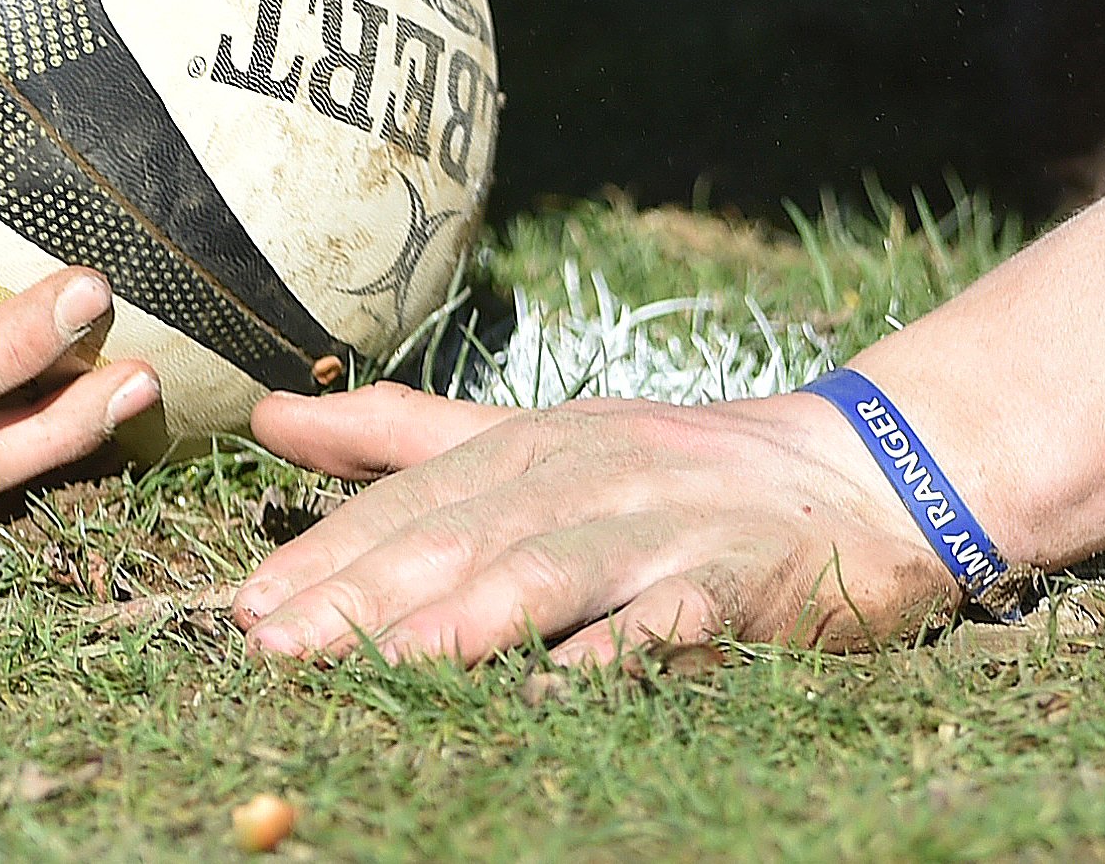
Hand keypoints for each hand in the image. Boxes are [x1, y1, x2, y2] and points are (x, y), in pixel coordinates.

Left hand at [233, 383, 960, 663]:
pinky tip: (558, 685)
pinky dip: (613, 651)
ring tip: (386, 660)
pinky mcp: (738, 580)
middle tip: (274, 647)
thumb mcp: (537, 435)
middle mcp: (590, 474)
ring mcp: (665, 527)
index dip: (328, 554)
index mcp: (535, 445)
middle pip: (462, 535)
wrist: (858, 476)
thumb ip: (403, 434)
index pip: (412, 499)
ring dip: (466, 615)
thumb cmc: (676, 470)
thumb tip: (269, 418)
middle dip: (362, 593)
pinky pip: (669, 618)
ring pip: (554, 567)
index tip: (246, 610)